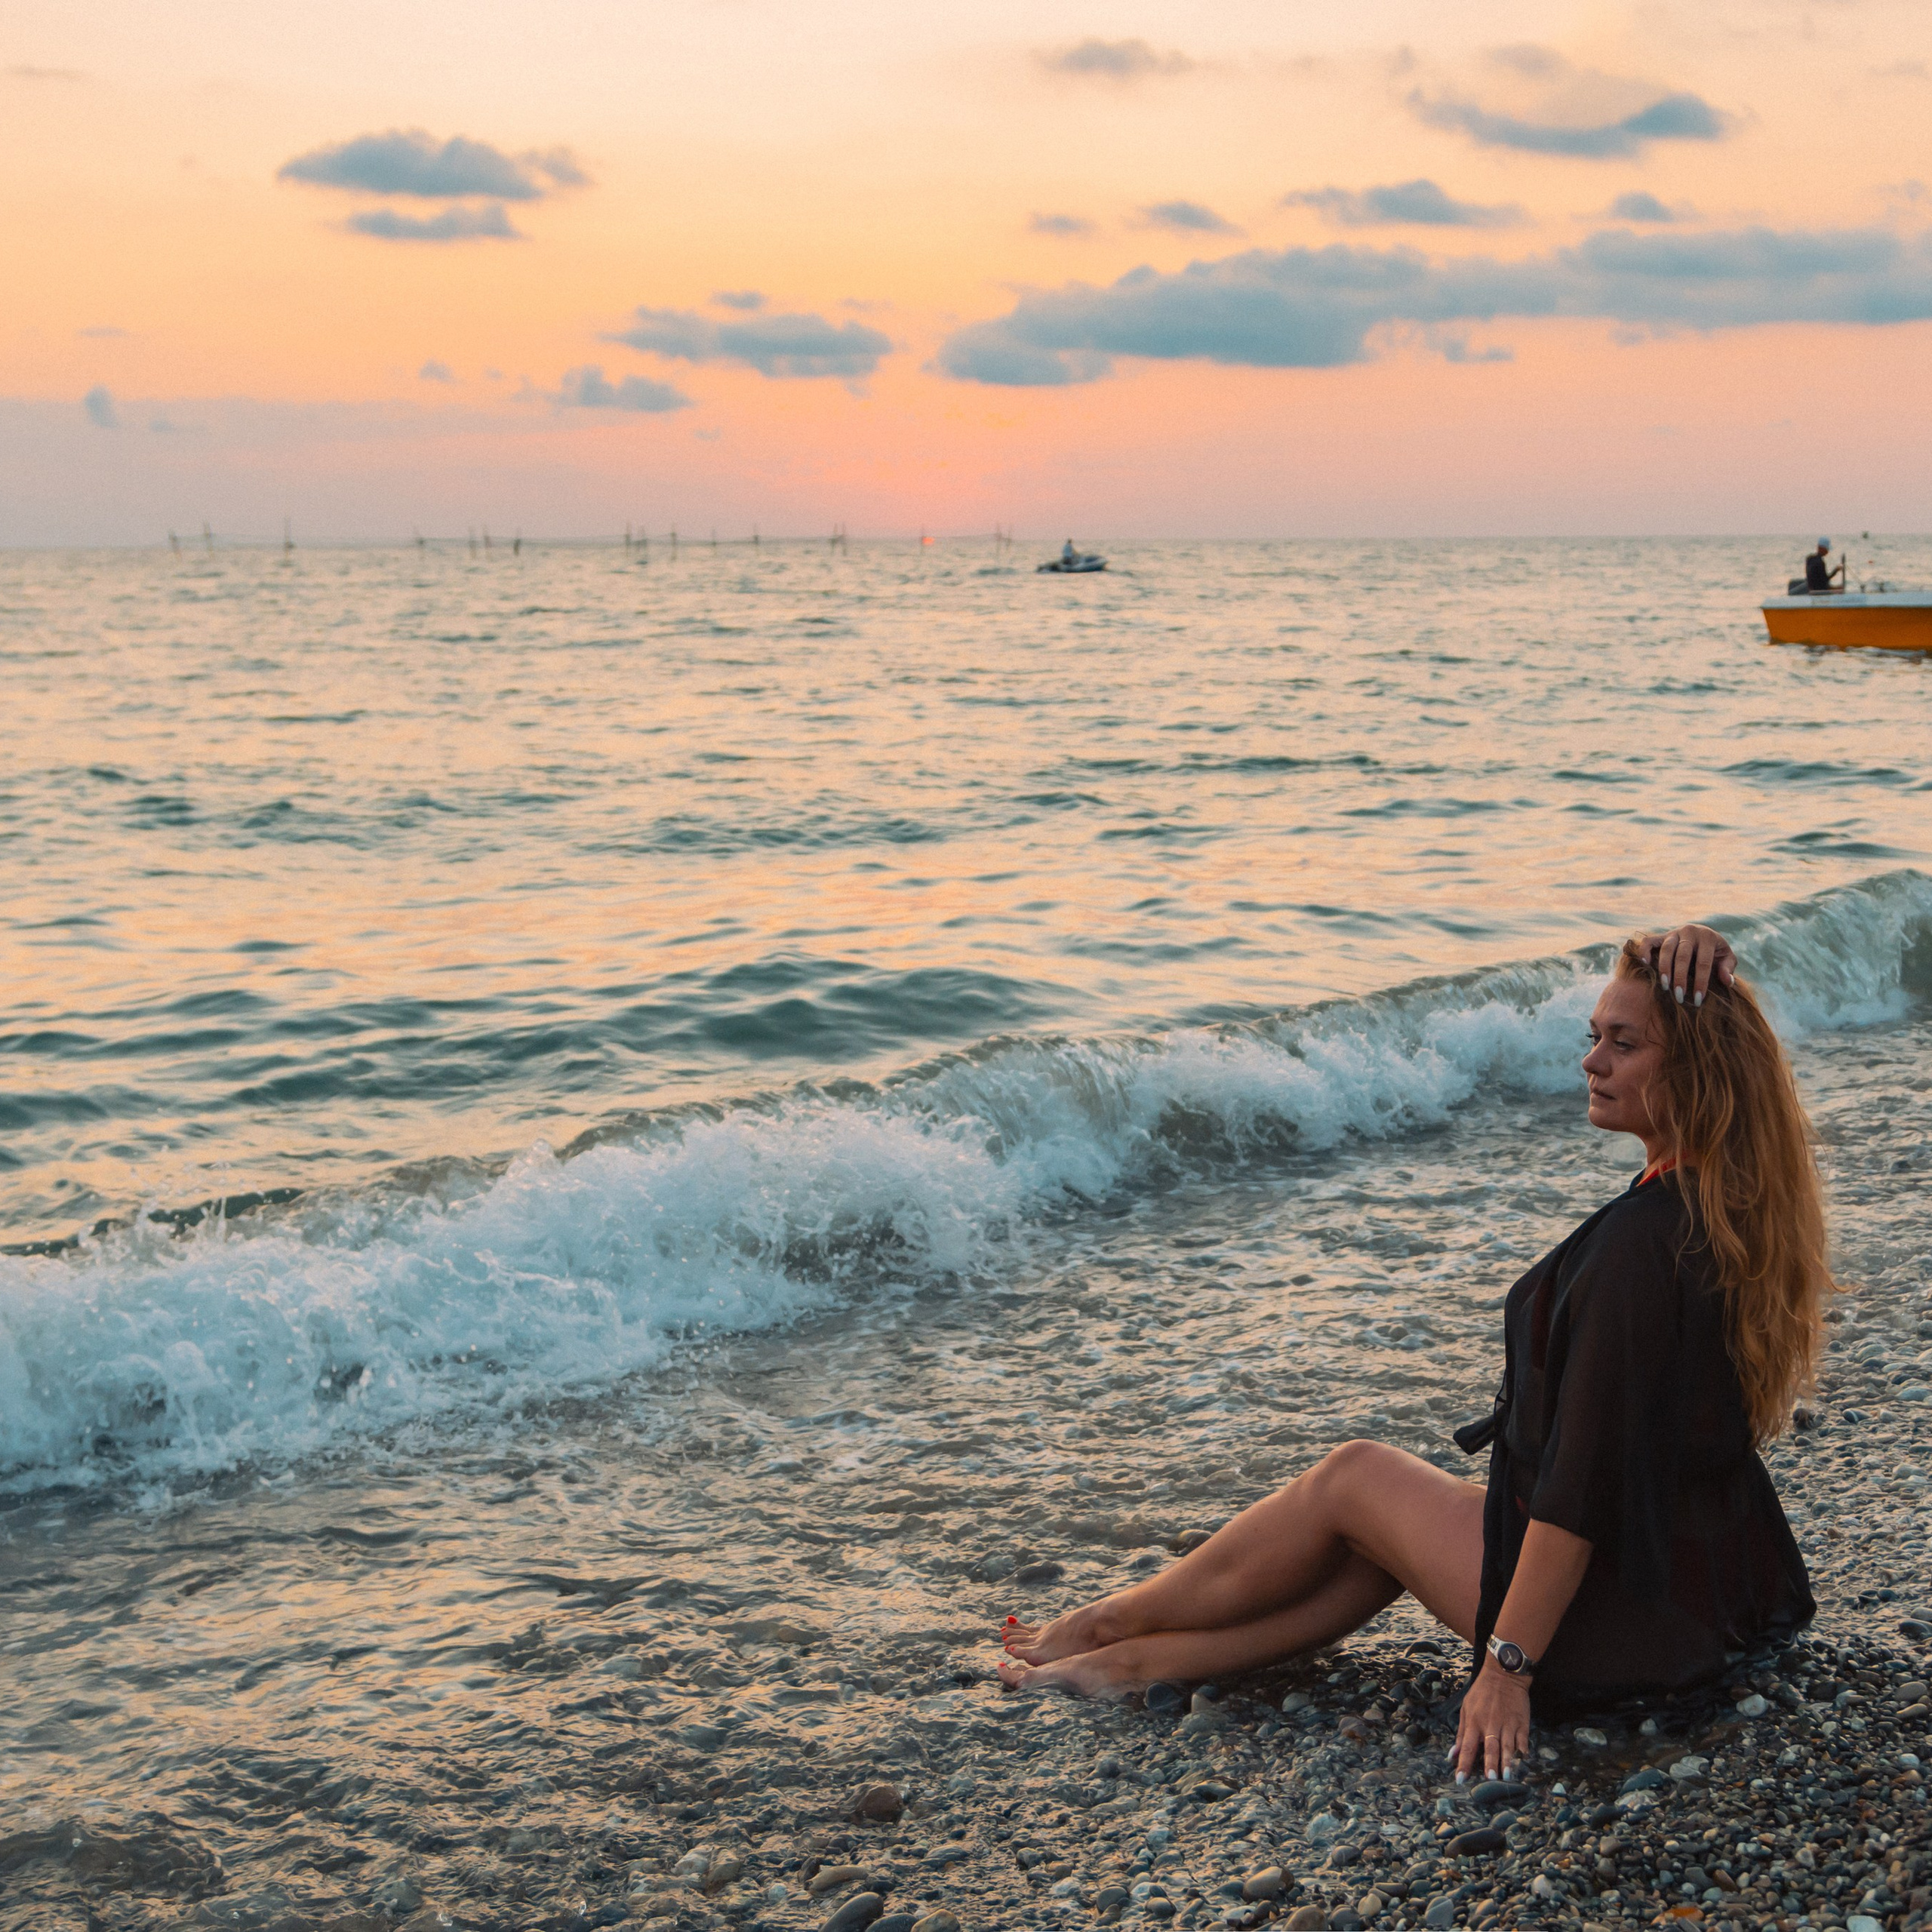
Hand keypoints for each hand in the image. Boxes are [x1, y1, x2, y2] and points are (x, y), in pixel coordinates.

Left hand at [1450, 1661, 1531, 1782]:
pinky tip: (1524, 1759)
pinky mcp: (1522, 1723)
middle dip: (1490, 1764)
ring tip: (1507, 1776)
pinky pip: (1523, 1739)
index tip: (1460, 1780)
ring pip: (1508, 1746)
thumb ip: (1461, 1733)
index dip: (1464, 1764)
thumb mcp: (1466, 1708)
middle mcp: (1490, 1724)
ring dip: (1507, 1761)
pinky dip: (1523, 1750)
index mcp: (1474, 1722)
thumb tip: (1452, 1755)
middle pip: (1490, 1748)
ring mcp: (1508, 1724)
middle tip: (1490, 1780)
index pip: (1467, 1747)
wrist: (1504, 1675)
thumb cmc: (1481, 1693)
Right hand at [1641, 923, 1735, 1006]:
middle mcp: (1690, 931)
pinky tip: (1645, 964)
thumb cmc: (1715, 952)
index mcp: (1708, 937)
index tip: (1698, 1000)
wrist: (1703, 936)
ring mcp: (1674, 932)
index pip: (1703, 962)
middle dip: (1680, 978)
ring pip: (1666, 949)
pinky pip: (1649, 941)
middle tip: (1679, 996)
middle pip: (1682, 956)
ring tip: (1665, 987)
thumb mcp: (1726, 957)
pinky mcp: (1661, 935)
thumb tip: (1727, 981)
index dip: (1701, 982)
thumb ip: (1727, 968)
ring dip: (1664, 969)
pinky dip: (1644, 951)